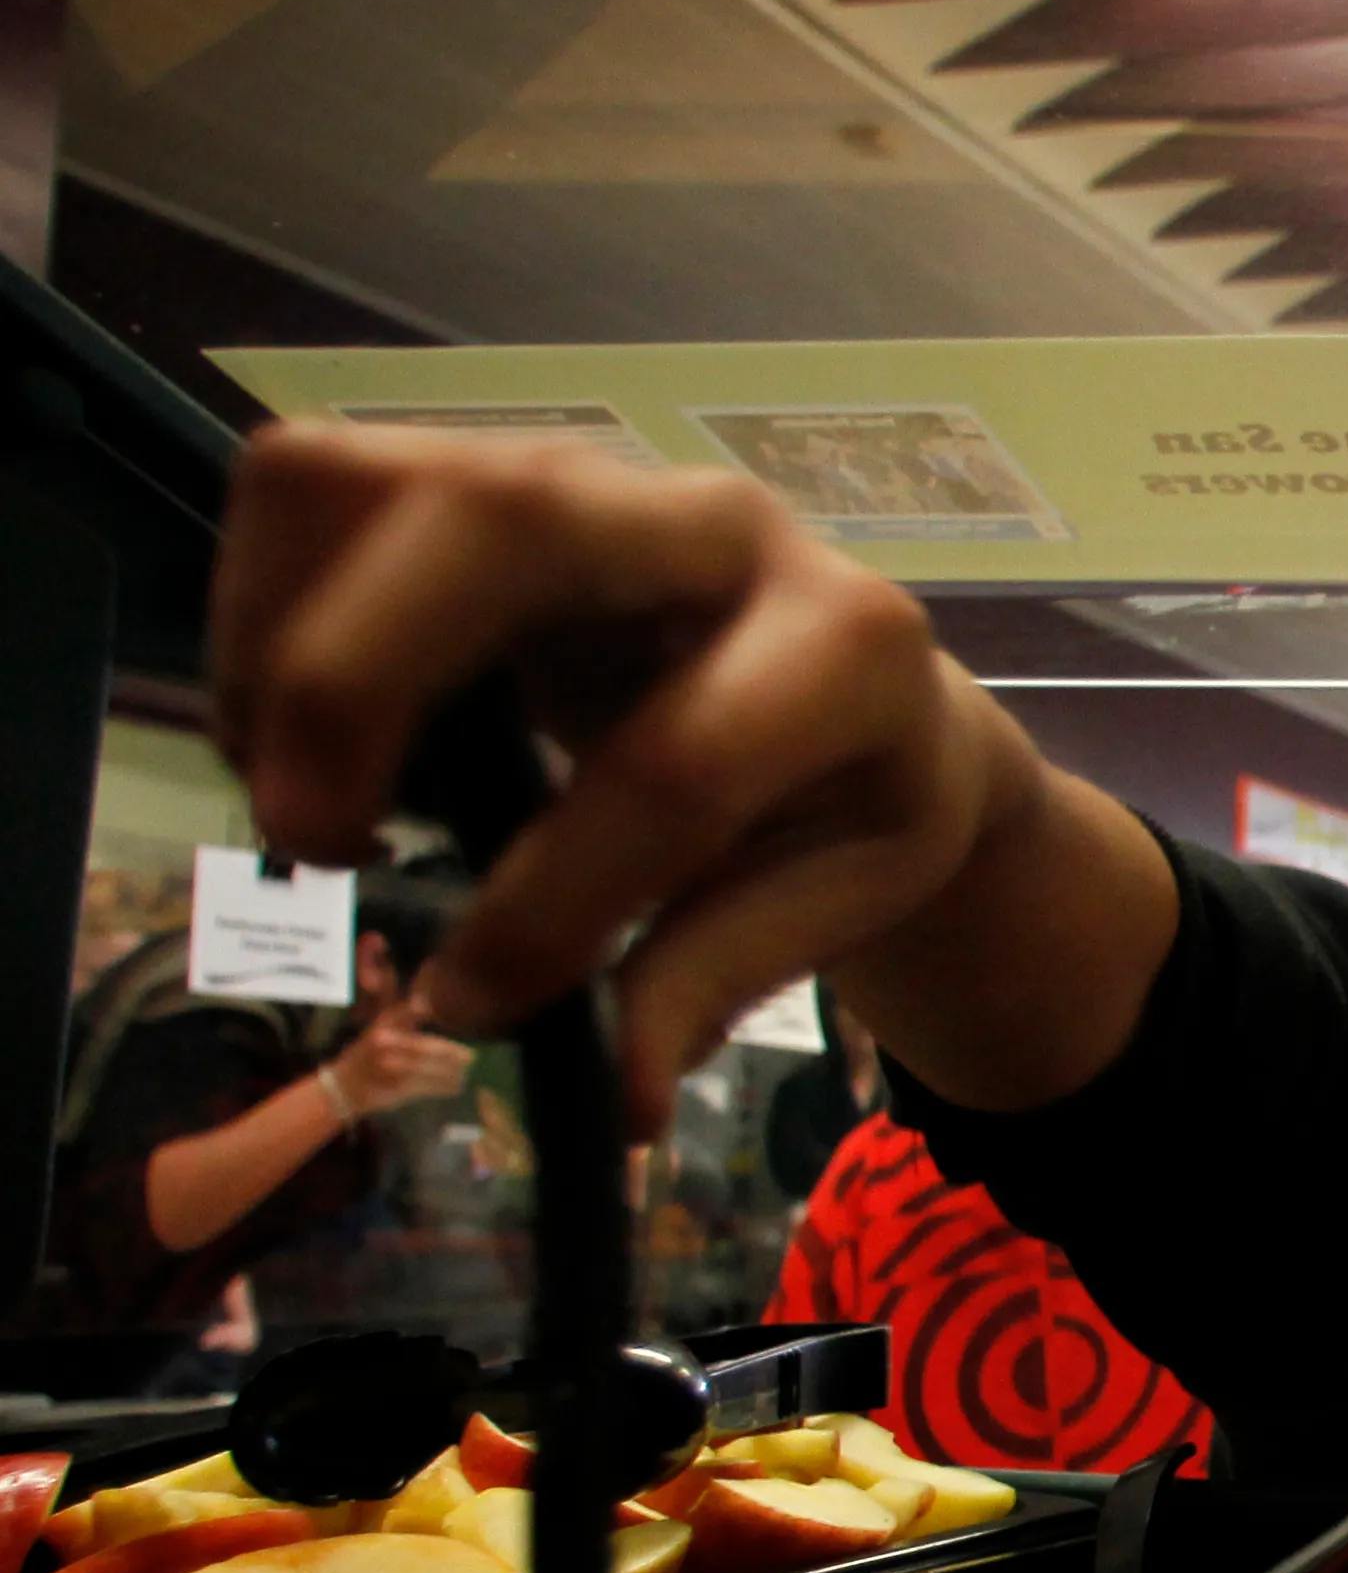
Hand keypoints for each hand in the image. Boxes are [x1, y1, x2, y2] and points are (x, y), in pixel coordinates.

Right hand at [211, 422, 1038, 1135]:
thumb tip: (617, 1101)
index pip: (680, 760)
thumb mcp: (837, 894)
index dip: (561, 896)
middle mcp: (717, 526)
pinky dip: (263, 610)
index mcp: (847, 648)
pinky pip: (315, 483)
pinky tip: (306, 734)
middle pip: (502, 519)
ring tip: (308, 795)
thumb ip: (719, 976)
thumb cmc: (844, 792)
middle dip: (359, 682)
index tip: (472, 1002)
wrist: (859, 680)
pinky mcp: (481, 471)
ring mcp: (587, 477)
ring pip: (374, 477)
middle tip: (319, 842)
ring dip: (284, 642)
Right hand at [320, 1003, 473, 1115]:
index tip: (442, 1016)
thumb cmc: (365, 1057)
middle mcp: (385, 1045)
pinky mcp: (396, 1089)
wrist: (342, 1087)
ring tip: (464, 1074)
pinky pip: (427, 1088)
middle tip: (471, 1058)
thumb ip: (402, 1018)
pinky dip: (443, 1088)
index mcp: (382, 1028)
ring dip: (452, 1074)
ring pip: (429, 1070)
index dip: (425, 1014)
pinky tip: (454, 1088)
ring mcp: (390, 1068)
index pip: (407, 1015)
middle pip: (425, 1048)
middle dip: (451, 1053)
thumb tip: (425, 1004)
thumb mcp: (378, 1031)